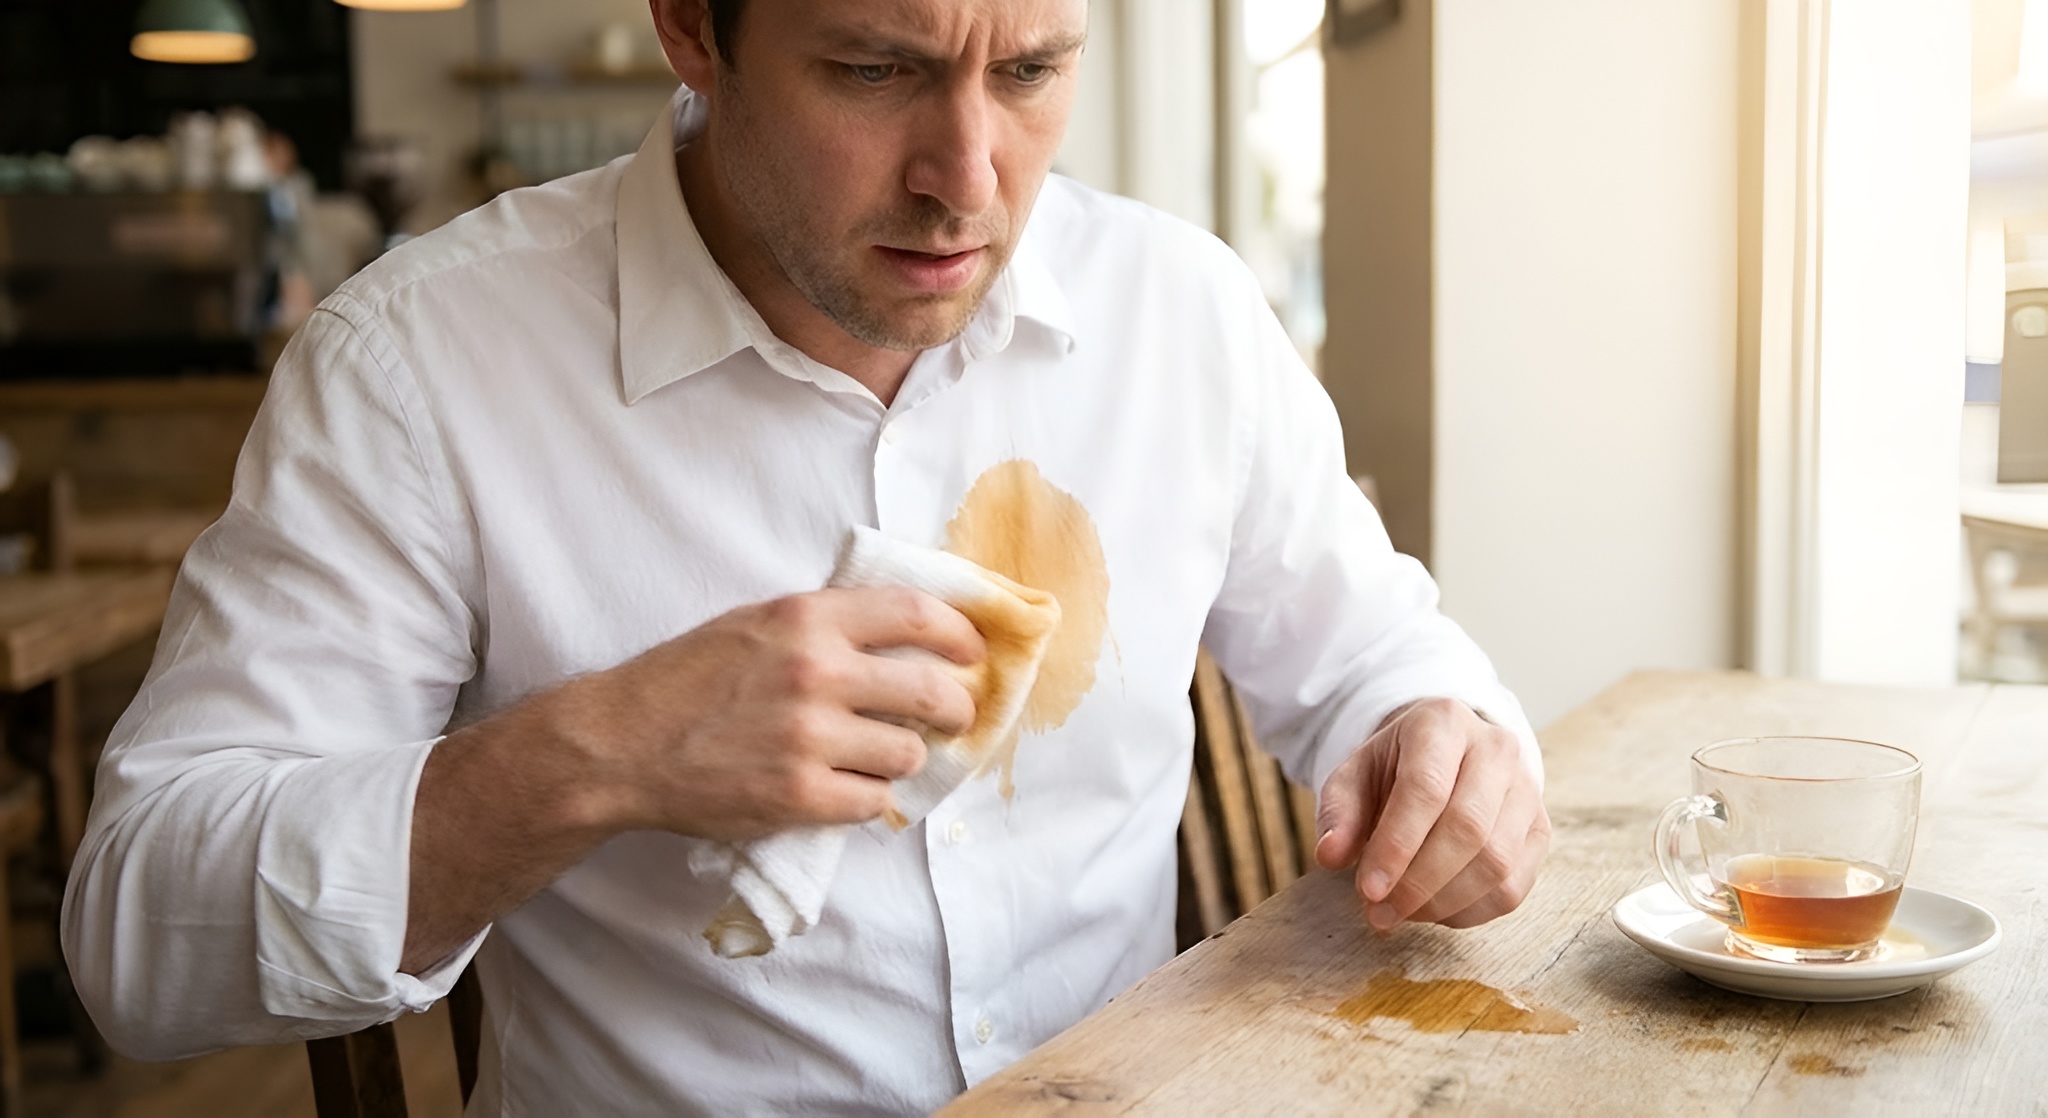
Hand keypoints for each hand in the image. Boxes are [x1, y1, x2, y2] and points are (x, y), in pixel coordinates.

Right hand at [558, 586, 984, 841]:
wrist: (621, 743)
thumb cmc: (688, 679)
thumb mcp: (756, 622)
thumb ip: (826, 623)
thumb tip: (907, 633)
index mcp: (808, 619)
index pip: (917, 615)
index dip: (960, 635)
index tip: (971, 653)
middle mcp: (816, 672)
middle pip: (932, 691)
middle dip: (956, 708)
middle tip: (954, 716)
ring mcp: (809, 738)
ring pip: (908, 753)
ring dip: (904, 757)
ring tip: (880, 756)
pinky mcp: (799, 796)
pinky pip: (873, 801)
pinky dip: (868, 798)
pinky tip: (848, 788)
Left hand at [1312, 698, 1548, 930]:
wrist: (1446, 755)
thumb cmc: (1394, 768)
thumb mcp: (1354, 776)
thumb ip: (1338, 812)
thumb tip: (1330, 855)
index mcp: (1443, 722)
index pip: (1426, 788)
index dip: (1397, 845)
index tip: (1367, 890)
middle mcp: (1497, 749)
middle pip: (1468, 828)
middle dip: (1419, 882)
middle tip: (1379, 912)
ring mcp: (1528, 790)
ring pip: (1497, 863)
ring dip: (1442, 902)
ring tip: (1400, 913)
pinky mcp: (1540, 830)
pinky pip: (1513, 886)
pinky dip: (1469, 912)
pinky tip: (1433, 910)